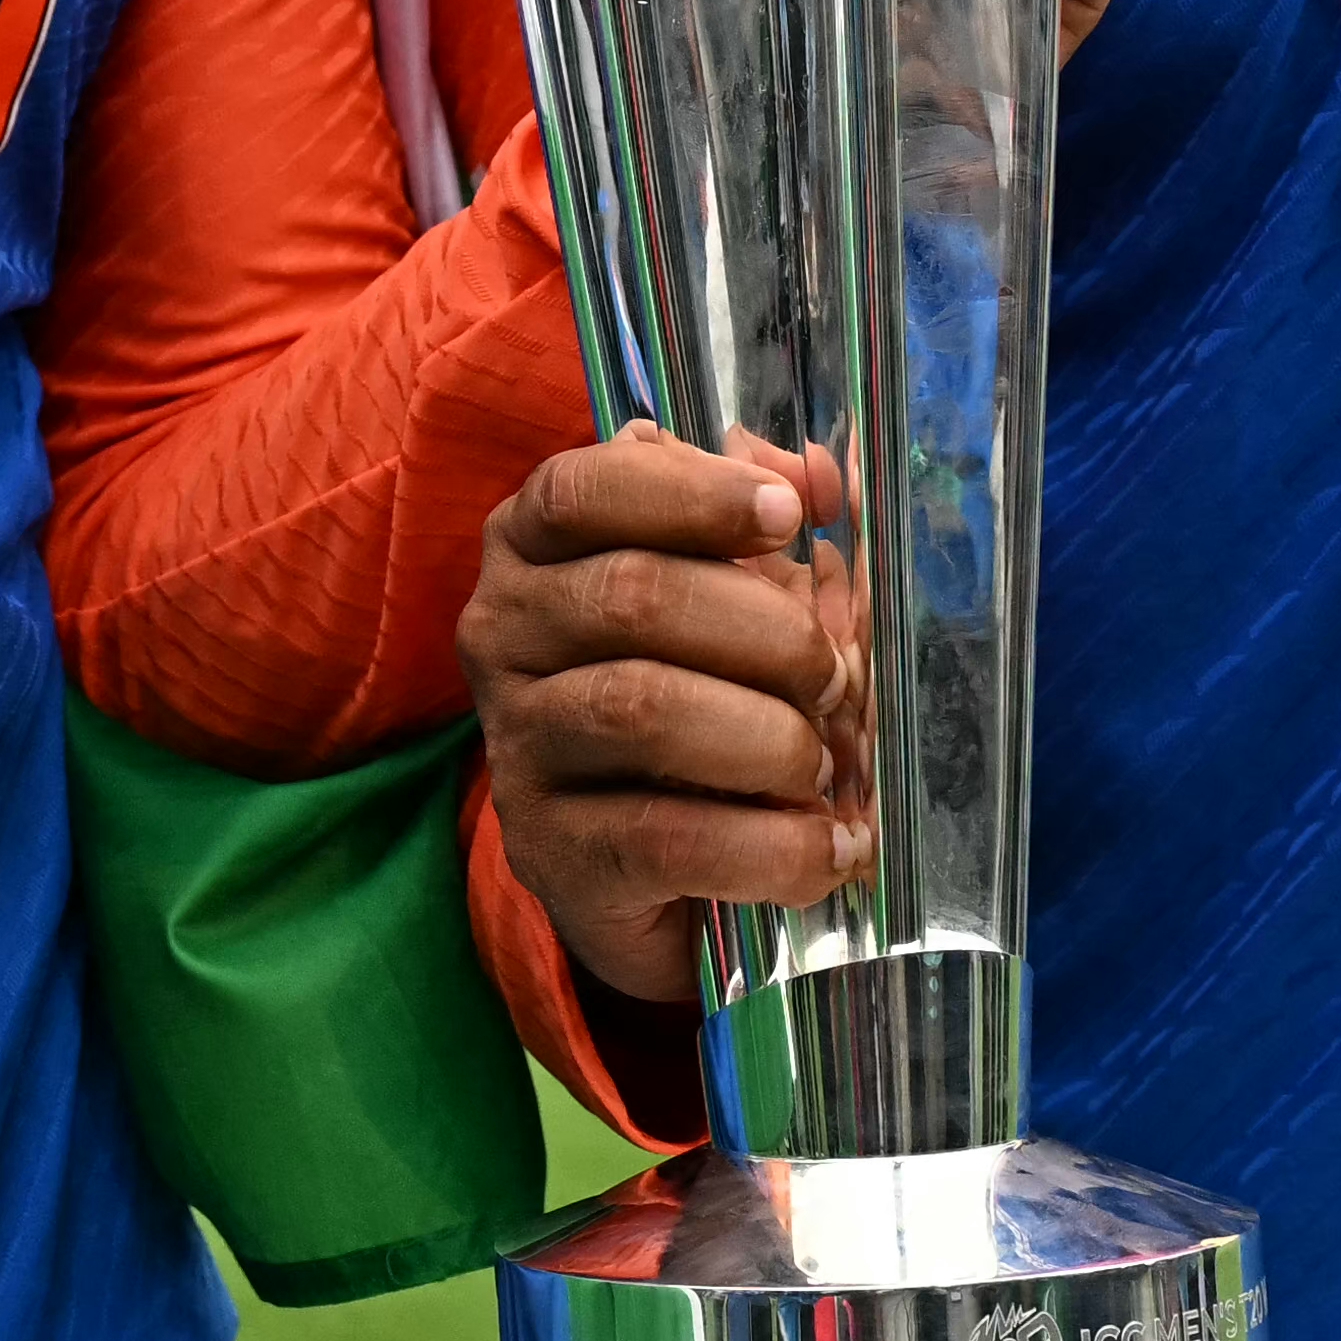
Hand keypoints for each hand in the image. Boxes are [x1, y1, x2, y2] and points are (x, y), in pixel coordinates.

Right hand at [464, 428, 861, 1014]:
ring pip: (643, 710)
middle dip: (768, 633)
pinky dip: (774, 846)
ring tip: (823, 764)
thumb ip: (757, 519)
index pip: (580, 491)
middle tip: (837, 677)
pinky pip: (668, 837)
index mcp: (532, 548)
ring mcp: (516, 746)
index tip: (789, 516)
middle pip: (632, 597)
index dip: (691, 494)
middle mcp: (503, 635)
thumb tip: (815, 473)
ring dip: (770, 737)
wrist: (640, 867)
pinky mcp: (551, 851)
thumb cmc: (690, 691)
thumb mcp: (720, 589)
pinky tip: (833, 846)